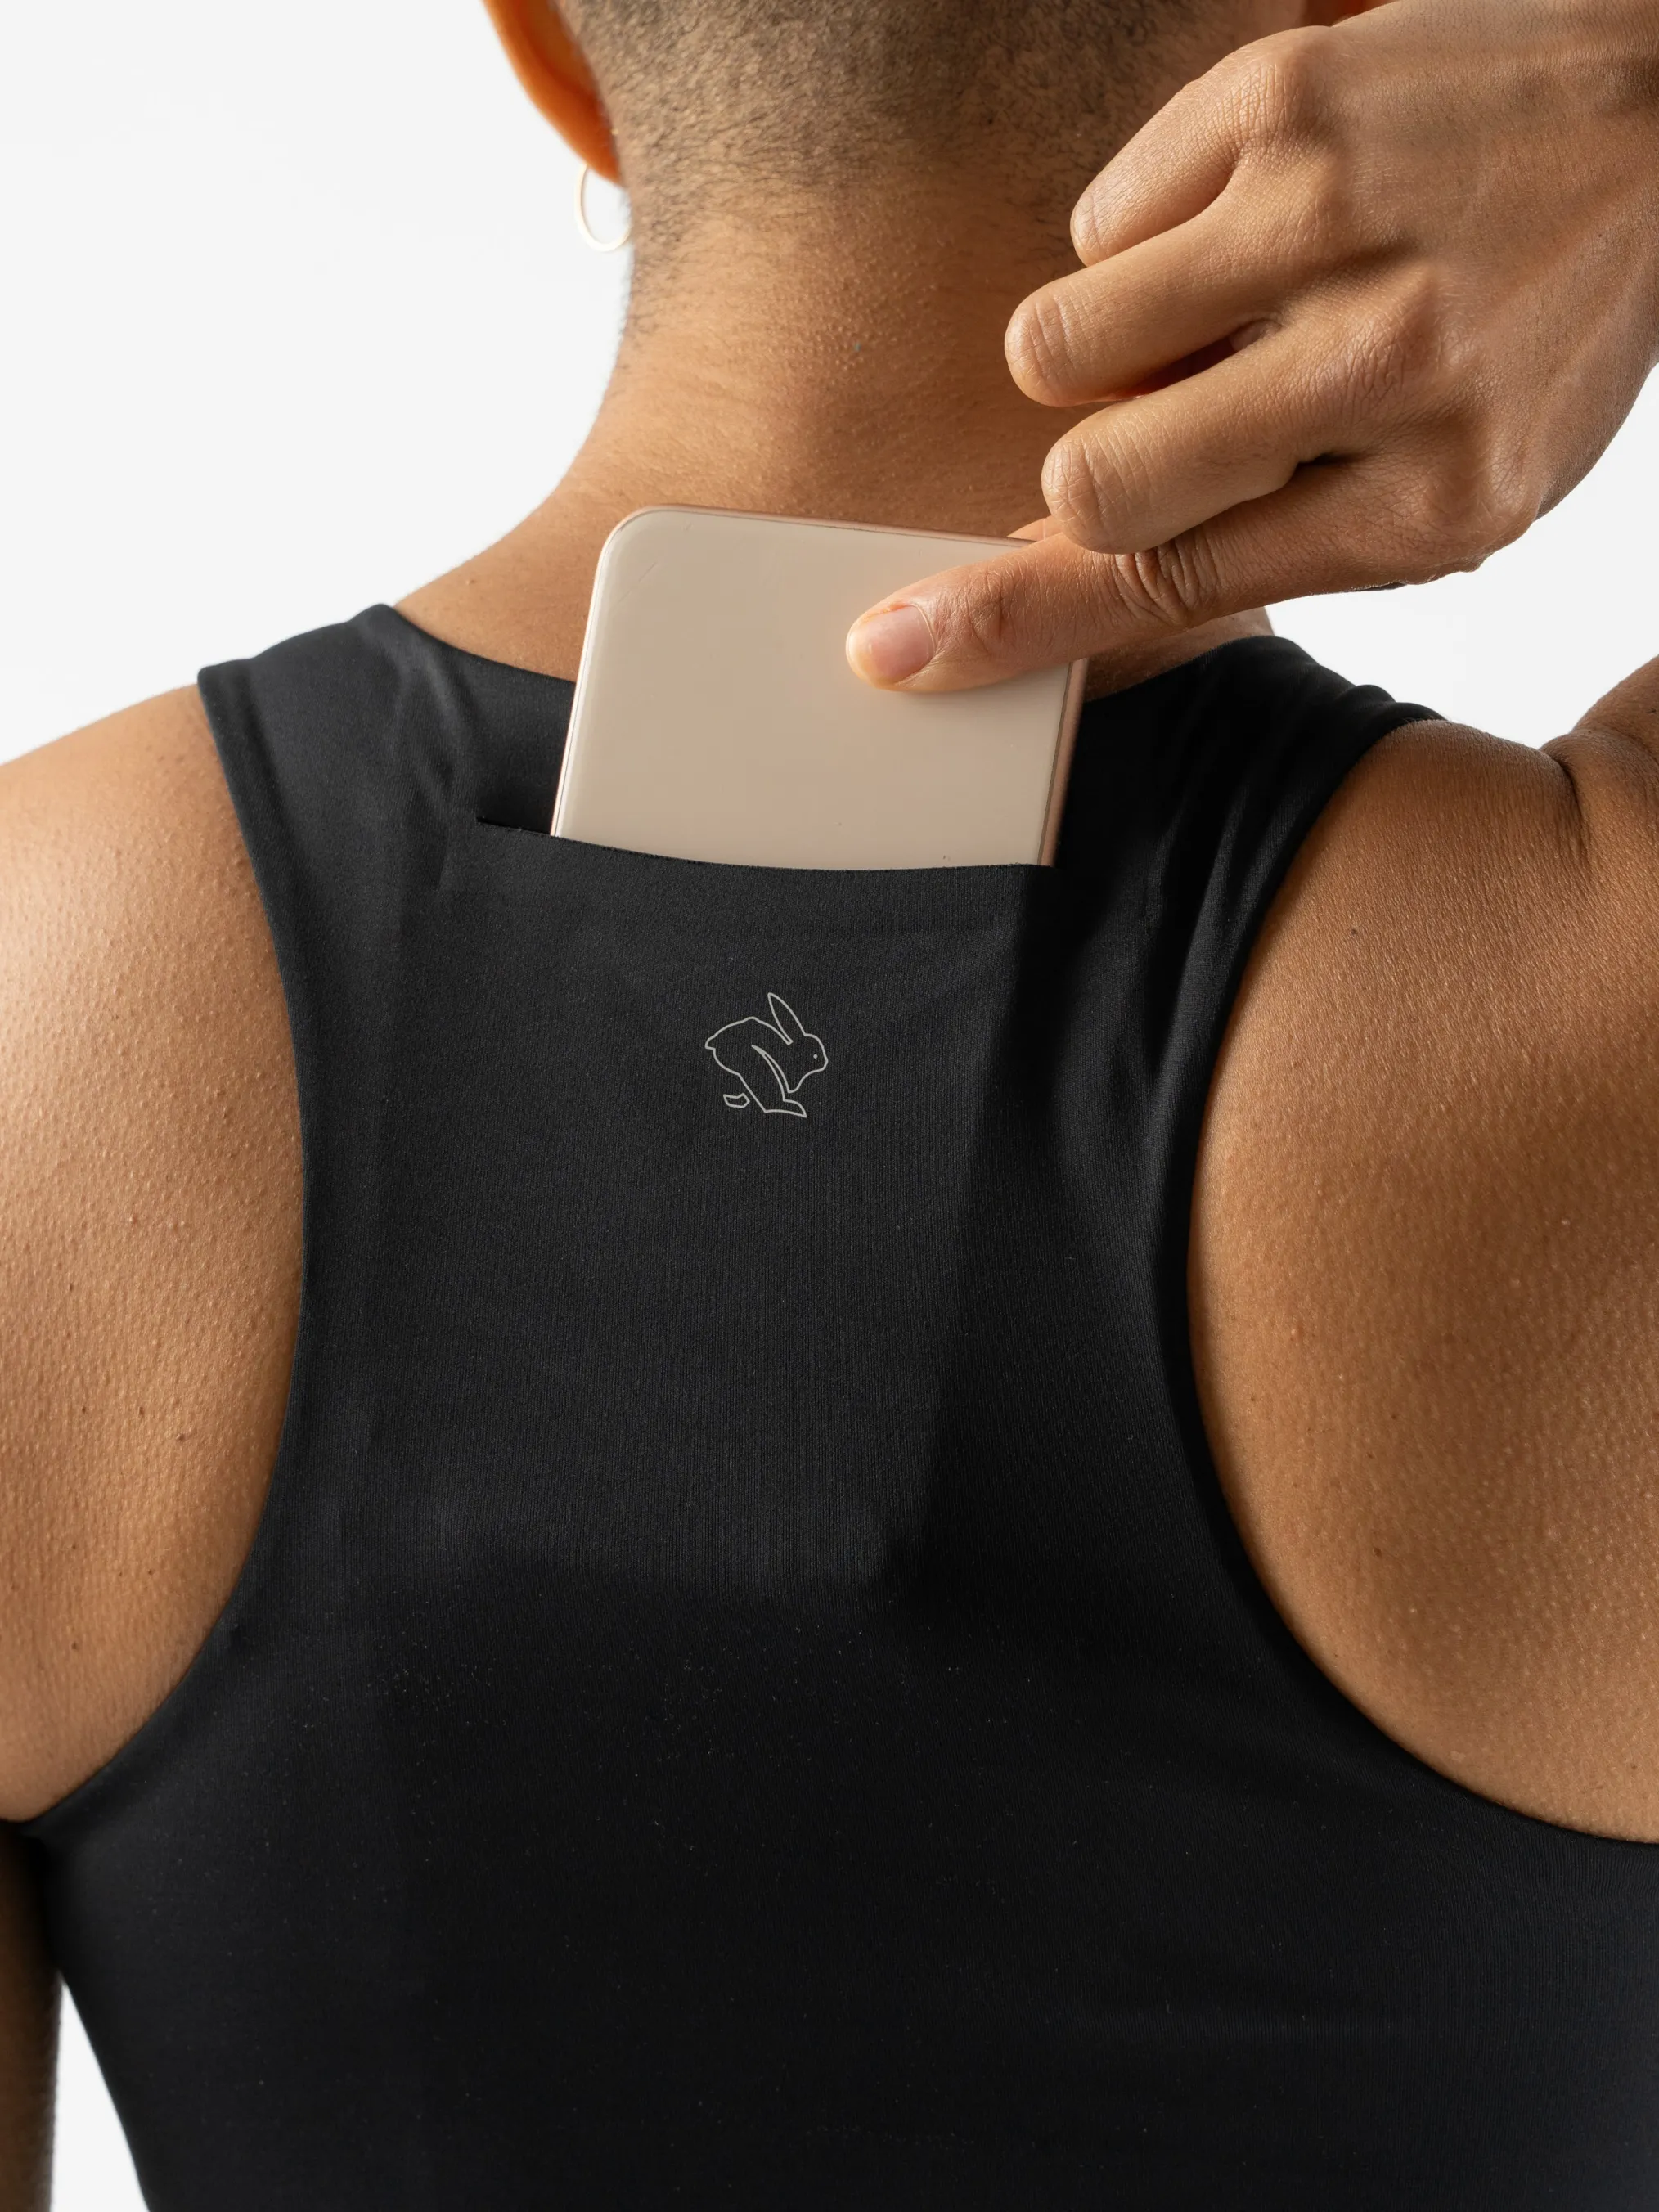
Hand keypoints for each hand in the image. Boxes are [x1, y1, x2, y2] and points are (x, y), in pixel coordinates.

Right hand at [847, 0, 1658, 690]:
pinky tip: (1251, 223)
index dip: (1015, 620)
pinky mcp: (1284, 99)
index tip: (896, 648)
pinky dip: (1144, 237)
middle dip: (1094, 464)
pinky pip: (1096, 218)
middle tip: (1173, 424)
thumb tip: (1031, 592)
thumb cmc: (1532, 336)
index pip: (1167, 585)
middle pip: (1091, 475)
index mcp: (1434, 502)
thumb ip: (1258, 553)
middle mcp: (1389, 362)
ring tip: (1219, 317)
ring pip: (1057, 341)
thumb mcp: (1448, 494)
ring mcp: (1332, 219)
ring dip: (1102, 351)